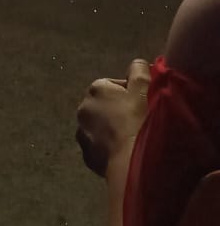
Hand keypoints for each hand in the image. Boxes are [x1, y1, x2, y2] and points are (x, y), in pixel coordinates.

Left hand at [76, 58, 149, 177]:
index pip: (114, 86)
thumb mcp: (144, 89)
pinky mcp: (86, 156)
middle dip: (119, 112)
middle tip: (138, 122)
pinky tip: (124, 153)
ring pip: (100, 128)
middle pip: (105, 107)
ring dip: (112, 131)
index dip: (131, 95)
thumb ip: (139, 71)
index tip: (143, 105)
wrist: (131, 161)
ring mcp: (82, 134)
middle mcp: (83, 108)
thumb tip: (136, 64)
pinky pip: (99, 148)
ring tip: (131, 139)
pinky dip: (109, 149)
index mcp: (96, 88)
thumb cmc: (139, 120)